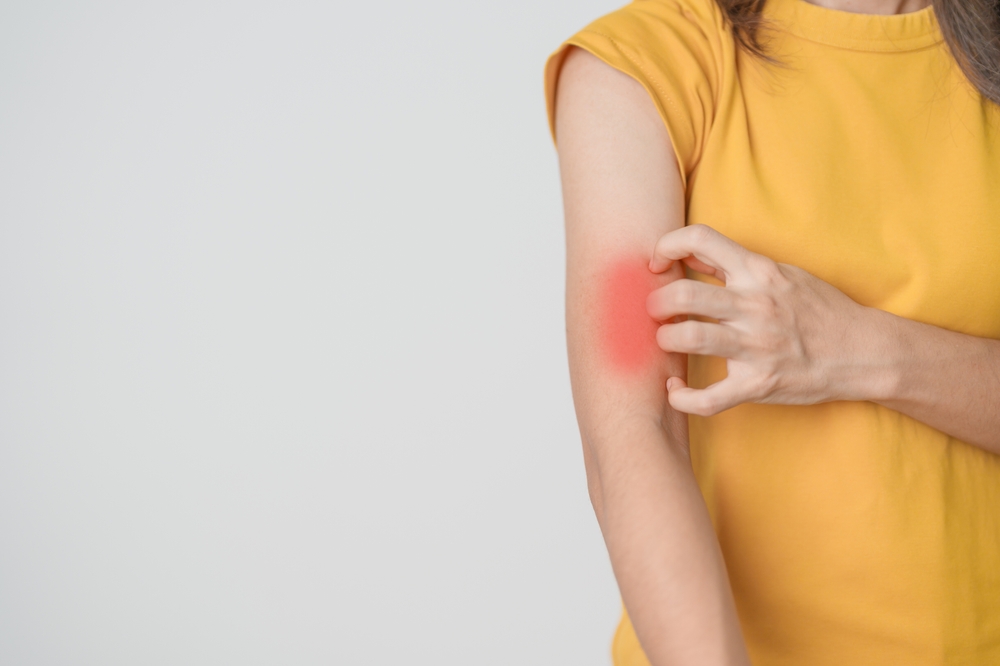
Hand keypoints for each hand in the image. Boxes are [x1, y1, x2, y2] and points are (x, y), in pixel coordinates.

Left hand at [645, 225, 891, 415]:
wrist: (864, 352)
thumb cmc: (821, 310)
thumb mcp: (784, 273)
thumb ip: (737, 265)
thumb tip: (689, 254)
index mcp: (759, 272)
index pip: (700, 238)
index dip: (666, 245)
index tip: (656, 263)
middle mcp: (755, 305)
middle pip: (683, 293)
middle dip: (656, 302)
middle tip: (655, 310)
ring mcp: (756, 346)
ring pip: (689, 338)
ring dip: (665, 340)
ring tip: (667, 341)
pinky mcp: (758, 384)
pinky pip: (708, 398)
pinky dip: (682, 399)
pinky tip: (675, 392)